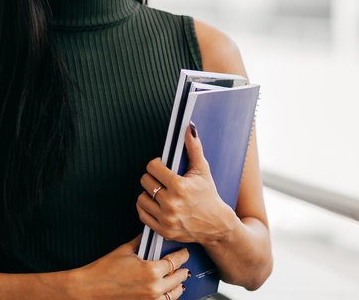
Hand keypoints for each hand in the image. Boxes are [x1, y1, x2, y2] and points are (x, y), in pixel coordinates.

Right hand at [69, 236, 190, 299]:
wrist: (91, 288)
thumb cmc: (104, 271)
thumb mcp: (125, 251)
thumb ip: (141, 242)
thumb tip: (149, 236)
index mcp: (151, 270)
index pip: (175, 261)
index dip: (182, 256)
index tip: (184, 253)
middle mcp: (155, 287)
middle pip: (178, 278)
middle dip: (182, 270)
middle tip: (184, 265)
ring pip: (175, 294)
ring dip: (178, 285)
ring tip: (179, 280)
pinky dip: (168, 296)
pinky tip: (168, 292)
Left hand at [137, 124, 237, 245]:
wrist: (217, 225)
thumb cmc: (209, 195)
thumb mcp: (203, 170)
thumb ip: (194, 148)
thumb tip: (189, 127)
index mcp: (179, 186)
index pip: (152, 167)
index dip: (157, 164)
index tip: (163, 167)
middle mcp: (171, 203)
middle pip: (145, 181)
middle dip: (152, 178)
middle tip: (161, 180)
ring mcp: (166, 218)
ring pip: (141, 197)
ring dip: (148, 193)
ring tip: (159, 192)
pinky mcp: (163, 230)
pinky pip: (142, 214)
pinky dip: (146, 207)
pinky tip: (156, 203)